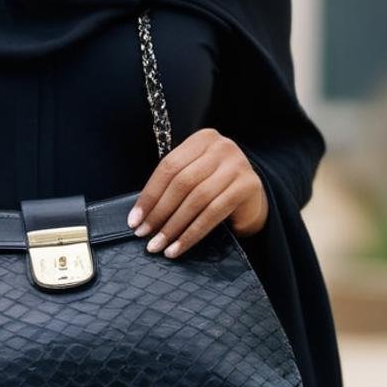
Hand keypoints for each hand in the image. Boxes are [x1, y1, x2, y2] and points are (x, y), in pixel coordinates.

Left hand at [126, 128, 268, 258]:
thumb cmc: (215, 186)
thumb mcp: (193, 175)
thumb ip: (171, 183)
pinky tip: (178, 247)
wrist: (253, 198)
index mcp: (203, 138)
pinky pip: (213, 214)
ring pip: (196, 199)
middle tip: (144, 234)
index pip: (168, 167)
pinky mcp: (248, 186)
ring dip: (173, 226)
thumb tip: (139, 215)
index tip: (134, 220)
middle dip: (159, 212)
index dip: (149, 195)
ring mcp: (238, 165)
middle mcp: (222, 147)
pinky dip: (192, 233)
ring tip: (158, 245)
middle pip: (181, 182)